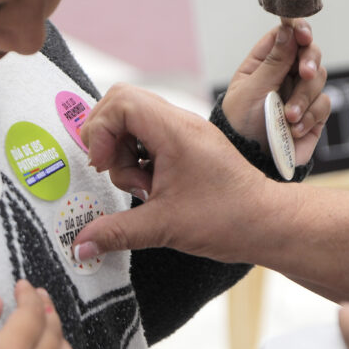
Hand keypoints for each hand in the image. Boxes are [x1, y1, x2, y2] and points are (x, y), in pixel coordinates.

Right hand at [72, 83, 276, 262]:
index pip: (120, 102)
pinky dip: (138, 159)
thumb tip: (80, 246)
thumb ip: (115, 232)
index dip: (100, 130)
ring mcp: (183, 132)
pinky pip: (148, 137)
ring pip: (133, 123)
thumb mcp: (163, 227)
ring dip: (123, 154)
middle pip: (121, 105)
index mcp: (174, 131)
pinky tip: (150, 188)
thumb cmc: (228, 218)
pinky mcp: (186, 145)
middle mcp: (179, 123)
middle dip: (106, 139)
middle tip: (111, 171)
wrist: (269, 223)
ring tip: (142, 188)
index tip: (102, 165)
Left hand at [222, 20, 329, 164]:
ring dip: (303, 97)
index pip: (284, 36)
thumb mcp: (251, 91)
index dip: (297, 31)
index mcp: (262, 64)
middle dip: (310, 61)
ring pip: (318, 79)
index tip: (303, 35)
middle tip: (305, 73)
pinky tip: (293, 128)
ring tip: (287, 116)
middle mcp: (283, 75)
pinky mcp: (312, 114)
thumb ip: (273, 62)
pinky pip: (323, 105)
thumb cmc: (240, 124)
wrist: (250, 160)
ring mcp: (299, 93)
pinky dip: (309, 116)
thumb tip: (288, 30)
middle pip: (308, 53)